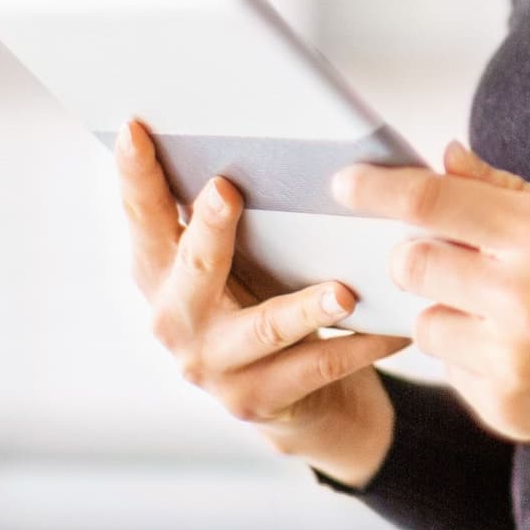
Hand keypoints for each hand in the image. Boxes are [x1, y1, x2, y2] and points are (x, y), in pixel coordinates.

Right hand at [115, 117, 411, 467]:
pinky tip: (394, 327)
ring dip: (303, 309)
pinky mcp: (259, 401)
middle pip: (191, 271)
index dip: (135, 175)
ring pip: (262, 330)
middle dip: (207, 232)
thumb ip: (238, 210)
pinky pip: (317, 368)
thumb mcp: (246, 255)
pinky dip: (361, 345)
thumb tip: (266, 130)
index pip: (144, 217)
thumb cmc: (270, 298)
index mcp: (163, 273)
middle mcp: (175, 320)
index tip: (134, 128)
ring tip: (343, 292)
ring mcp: (213, 367)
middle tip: (225, 191)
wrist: (302, 401)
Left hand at [331, 142, 529, 463]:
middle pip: (413, 260)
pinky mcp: (505, 409)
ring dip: (451, 309)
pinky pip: (452, 369)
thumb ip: (507, 193)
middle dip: (423, 253)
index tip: (345, 181)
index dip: (379, 187)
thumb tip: (444, 159)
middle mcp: (523, 297)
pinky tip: (528, 353)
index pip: (435, 201)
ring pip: (426, 318)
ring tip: (509, 313)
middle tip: (460, 257)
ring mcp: (512, 360)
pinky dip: (474, 355)